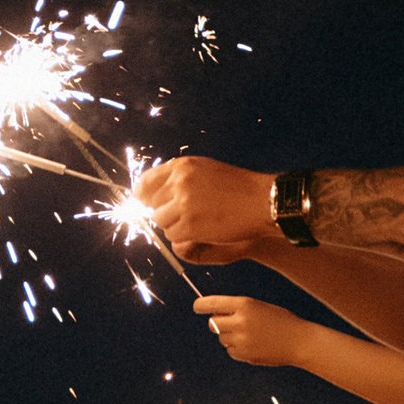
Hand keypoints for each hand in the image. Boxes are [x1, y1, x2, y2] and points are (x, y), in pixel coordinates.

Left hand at [131, 156, 276, 266]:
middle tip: (184, 214)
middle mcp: (179, 182)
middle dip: (164, 211)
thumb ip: (178, 177)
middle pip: (152, 204)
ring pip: (160, 221)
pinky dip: (184, 236)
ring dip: (174, 225)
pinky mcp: (190, 224)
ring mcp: (183, 204)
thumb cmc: (237, 186)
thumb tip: (149, 192)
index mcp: (181, 166)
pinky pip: (173, 235)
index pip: (145, 182)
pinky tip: (201, 230)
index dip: (143, 196)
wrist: (260, 202)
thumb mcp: (204, 169)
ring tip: (196, 221)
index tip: (144, 203)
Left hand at [195, 292, 309, 371]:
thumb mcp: (259, 307)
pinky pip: (230, 351)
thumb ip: (238, 309)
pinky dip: (237, 349)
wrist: (299, 341)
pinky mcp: (244, 354)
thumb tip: (215, 314)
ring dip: (229, 336)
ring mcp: (241, 339)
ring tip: (251, 335)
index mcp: (244, 304)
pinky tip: (254, 345)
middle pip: (213, 323)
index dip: (201, 305)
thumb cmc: (281, 321)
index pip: (213, 303)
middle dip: (218, 323)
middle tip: (232, 323)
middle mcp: (239, 321)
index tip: (196, 307)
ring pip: (221, 338)